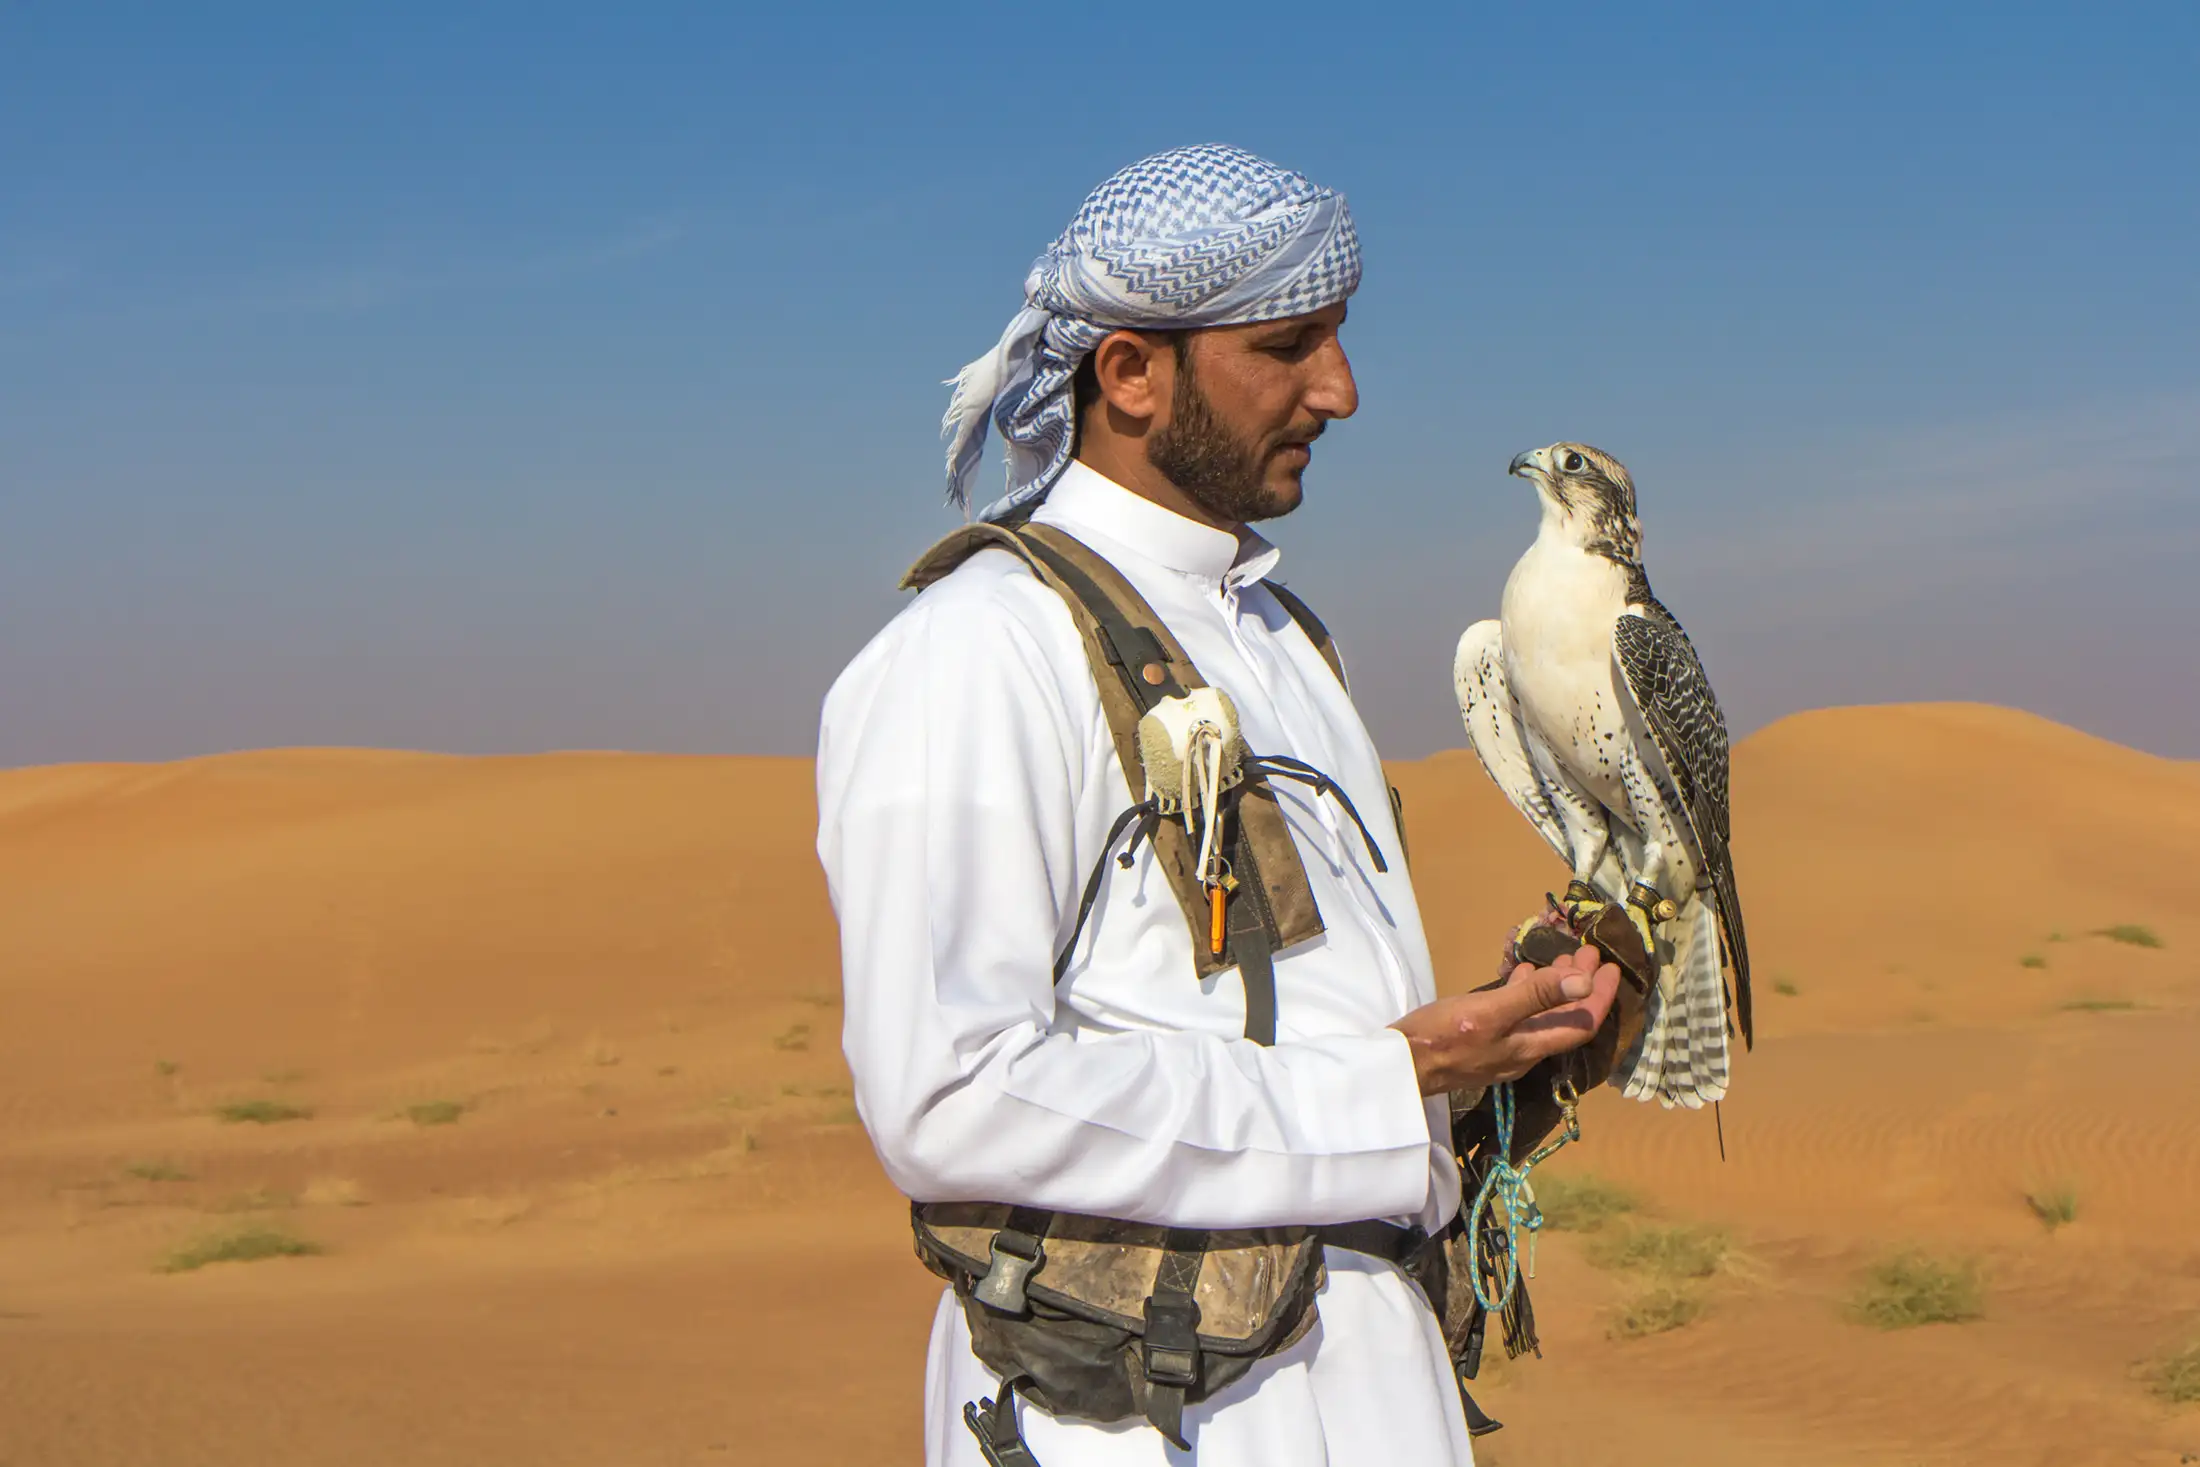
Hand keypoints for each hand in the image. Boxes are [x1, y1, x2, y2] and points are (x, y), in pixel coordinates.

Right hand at [1390, 946, 1622, 1095]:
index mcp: (1530, 1046)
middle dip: (1580, 986)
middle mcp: (1523, 1052)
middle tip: (1585, 954)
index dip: (1601, 997)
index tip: (1610, 967)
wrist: (1400, 1067)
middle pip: (1564, 1019)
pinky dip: (1527, 993)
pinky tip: (1519, 976)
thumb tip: (1585, 983)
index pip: (1581, 1024)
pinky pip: (1519, 1017)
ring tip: (1560, 959)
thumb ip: (1534, 997)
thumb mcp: (1489, 1012)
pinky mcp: (1484, 1044)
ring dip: (1555, 988)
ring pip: (1542, 1017)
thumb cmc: (1441, 1037)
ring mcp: (1503, 1049)